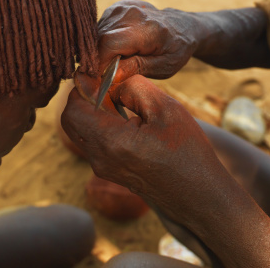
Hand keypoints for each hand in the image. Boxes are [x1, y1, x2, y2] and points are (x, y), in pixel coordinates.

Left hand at [62, 74, 228, 220]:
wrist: (198, 194)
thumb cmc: (187, 152)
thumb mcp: (165, 108)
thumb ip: (133, 87)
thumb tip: (112, 79)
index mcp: (111, 141)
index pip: (73, 108)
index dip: (82, 87)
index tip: (99, 75)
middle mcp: (100, 158)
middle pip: (71, 121)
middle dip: (82, 98)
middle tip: (106, 85)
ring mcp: (103, 168)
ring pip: (80, 131)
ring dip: (92, 111)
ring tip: (119, 100)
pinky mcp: (110, 172)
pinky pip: (93, 143)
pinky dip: (100, 125)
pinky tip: (125, 118)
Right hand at [97, 0, 198, 80]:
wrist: (183, 26)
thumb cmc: (176, 50)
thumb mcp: (164, 67)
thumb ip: (136, 69)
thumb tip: (110, 75)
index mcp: (148, 30)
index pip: (109, 44)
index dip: (99, 63)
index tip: (100, 79)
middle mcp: (133, 14)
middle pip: (100, 39)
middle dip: (99, 60)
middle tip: (108, 74)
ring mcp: (123, 7)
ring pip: (97, 33)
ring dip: (101, 50)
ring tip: (117, 60)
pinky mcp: (117, 6)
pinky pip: (100, 27)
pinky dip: (103, 40)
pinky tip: (118, 47)